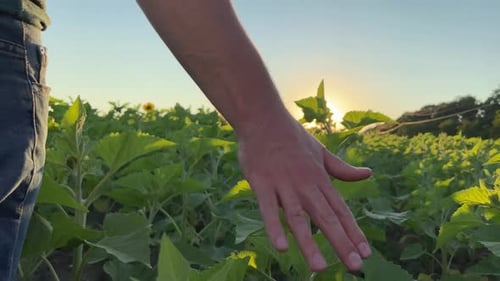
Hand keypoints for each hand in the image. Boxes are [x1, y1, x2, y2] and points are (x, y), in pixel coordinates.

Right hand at [238, 116, 371, 271]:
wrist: (264, 118)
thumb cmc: (292, 137)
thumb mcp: (321, 152)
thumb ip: (342, 169)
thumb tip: (368, 174)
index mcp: (320, 179)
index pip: (340, 210)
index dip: (353, 232)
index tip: (366, 253)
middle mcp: (306, 185)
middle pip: (325, 218)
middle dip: (340, 242)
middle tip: (354, 266)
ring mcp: (284, 185)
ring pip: (298, 218)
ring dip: (309, 243)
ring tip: (320, 267)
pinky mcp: (262, 184)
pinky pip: (268, 209)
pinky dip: (274, 227)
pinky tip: (281, 247)